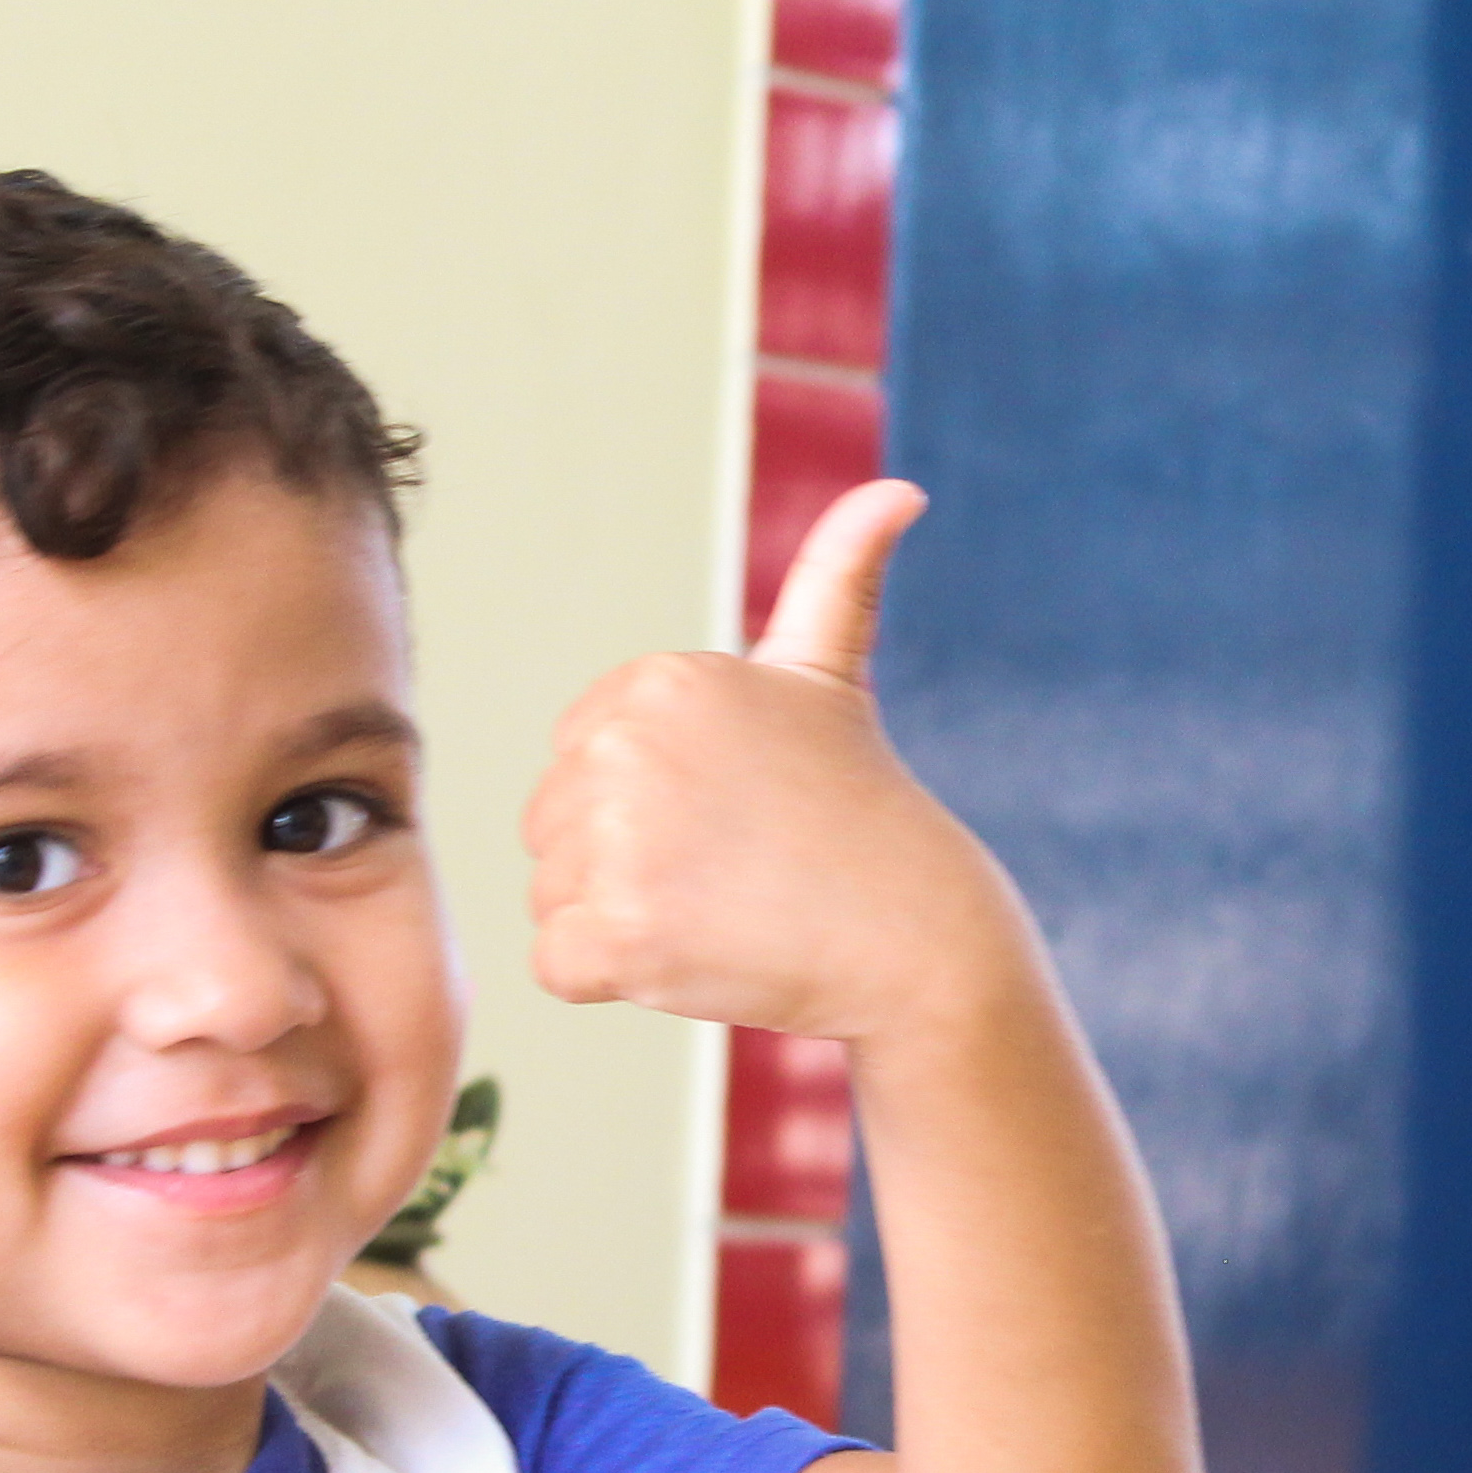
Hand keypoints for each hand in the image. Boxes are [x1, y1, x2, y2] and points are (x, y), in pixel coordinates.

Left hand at [524, 482, 1031, 1041]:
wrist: (918, 938)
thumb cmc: (866, 811)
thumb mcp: (833, 674)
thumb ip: (838, 574)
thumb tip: (899, 492)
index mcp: (654, 681)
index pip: (578, 761)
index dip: (649, 807)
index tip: (733, 816)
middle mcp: (623, 747)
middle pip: (554, 830)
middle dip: (628, 866)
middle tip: (733, 873)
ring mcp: (617, 842)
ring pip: (553, 898)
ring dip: (624, 924)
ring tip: (722, 913)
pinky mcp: (617, 934)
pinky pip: (557, 965)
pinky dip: (614, 980)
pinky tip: (695, 957)